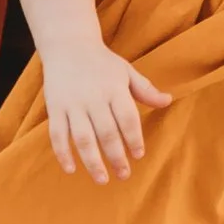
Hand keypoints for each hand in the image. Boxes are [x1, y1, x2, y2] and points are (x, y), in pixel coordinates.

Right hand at [43, 43, 172, 179]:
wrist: (67, 44)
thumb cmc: (101, 62)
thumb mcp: (126, 71)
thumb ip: (145, 89)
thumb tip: (167, 101)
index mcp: (114, 88)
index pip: (127, 118)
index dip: (134, 139)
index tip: (139, 155)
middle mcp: (93, 97)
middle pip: (107, 132)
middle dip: (116, 157)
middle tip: (124, 175)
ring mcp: (72, 103)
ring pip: (83, 138)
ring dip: (92, 161)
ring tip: (102, 179)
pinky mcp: (55, 107)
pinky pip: (57, 134)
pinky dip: (63, 153)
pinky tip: (71, 170)